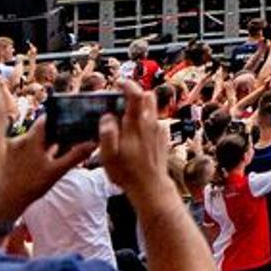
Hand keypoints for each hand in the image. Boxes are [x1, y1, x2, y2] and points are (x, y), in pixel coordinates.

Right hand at [96, 83, 176, 199]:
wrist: (151, 187)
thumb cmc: (127, 173)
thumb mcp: (109, 156)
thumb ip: (107, 133)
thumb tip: (107, 117)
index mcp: (136, 125)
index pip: (136, 95)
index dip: (128, 85)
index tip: (119, 83)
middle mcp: (151, 124)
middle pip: (149, 96)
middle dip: (135, 93)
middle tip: (121, 99)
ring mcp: (159, 130)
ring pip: (152, 109)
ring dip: (140, 108)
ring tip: (124, 119)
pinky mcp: (163, 138)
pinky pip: (154, 121)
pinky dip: (144, 121)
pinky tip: (134, 135)